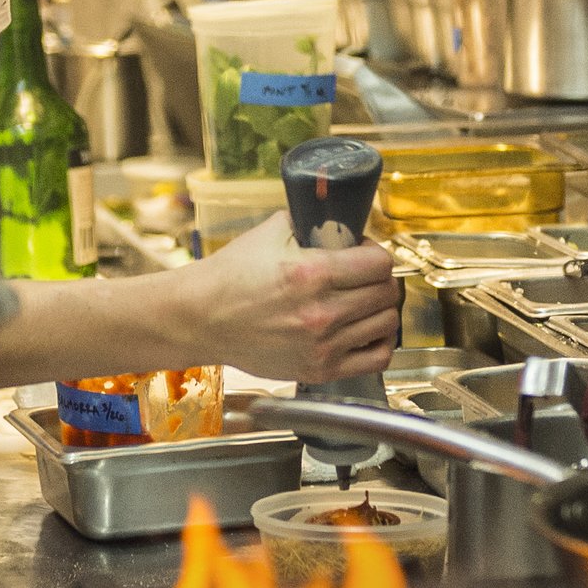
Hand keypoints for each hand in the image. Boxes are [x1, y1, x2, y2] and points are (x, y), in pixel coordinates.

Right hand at [181, 211, 398, 383]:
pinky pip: (376, 358)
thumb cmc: (230, 277)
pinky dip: (379, 342)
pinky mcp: (319, 369)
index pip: (380, 263)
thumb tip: (339, 217)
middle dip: (380, 279)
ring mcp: (322, 345)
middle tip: (365, 276)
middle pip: (387, 292)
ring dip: (381, 308)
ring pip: (386, 323)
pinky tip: (366, 330)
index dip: (376, 253)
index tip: (364, 254)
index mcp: (312, 273)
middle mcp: (321, 312)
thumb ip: (309, 222)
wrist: (201, 318)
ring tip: (364, 301)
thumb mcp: (269, 233)